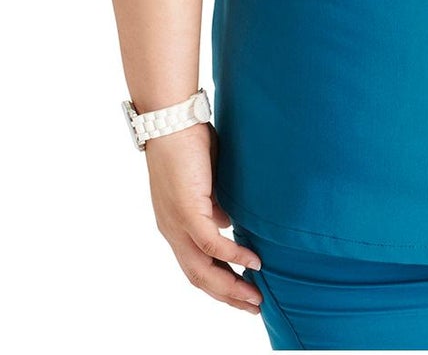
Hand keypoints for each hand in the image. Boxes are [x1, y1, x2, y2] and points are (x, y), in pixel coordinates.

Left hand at [145, 120, 263, 314]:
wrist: (172, 120)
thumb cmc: (189, 143)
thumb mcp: (206, 182)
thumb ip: (214, 205)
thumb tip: (229, 223)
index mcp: (175, 224)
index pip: (196, 265)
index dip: (219, 283)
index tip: (243, 293)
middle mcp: (172, 230)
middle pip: (199, 278)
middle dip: (228, 295)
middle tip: (253, 307)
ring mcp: (177, 223)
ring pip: (202, 270)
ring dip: (230, 287)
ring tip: (255, 297)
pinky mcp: (187, 210)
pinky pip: (212, 244)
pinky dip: (233, 257)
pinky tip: (253, 264)